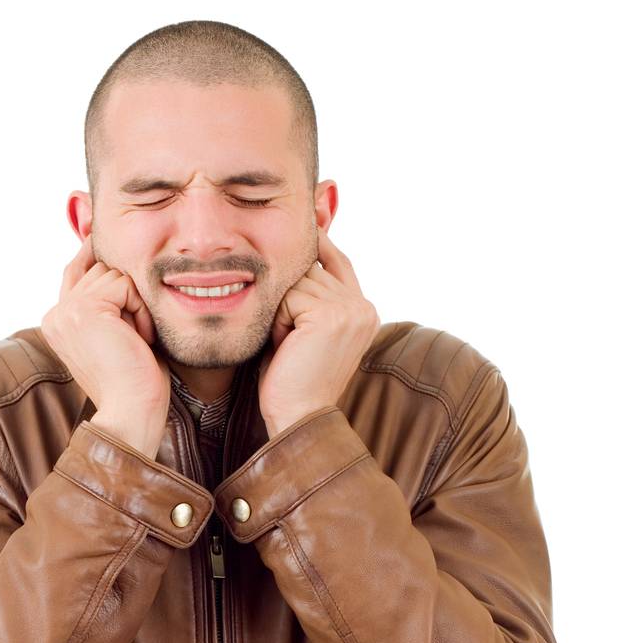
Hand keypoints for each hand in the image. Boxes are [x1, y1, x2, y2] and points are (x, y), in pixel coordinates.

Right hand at [41, 236, 170, 455]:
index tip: (97, 223)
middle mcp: (56, 313)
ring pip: (114, 273)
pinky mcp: (84, 310)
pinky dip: (141, 310)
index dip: (93, 250)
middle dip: (128, 294)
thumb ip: (113, 299)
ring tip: (138, 340)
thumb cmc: (136, 382)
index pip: (78, 269)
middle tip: (137, 335)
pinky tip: (140, 339)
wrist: (131, 414)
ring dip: (137, 305)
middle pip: (101, 267)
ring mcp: (67, 310)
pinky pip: (124, 284)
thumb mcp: (122, 333)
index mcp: (59, 321)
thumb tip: (116, 255)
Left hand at [257, 225, 378, 438]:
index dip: (320, 245)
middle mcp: (363, 306)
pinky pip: (288, 299)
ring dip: (281, 314)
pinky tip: (287, 348)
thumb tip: (303, 248)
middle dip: (289, 301)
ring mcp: (350, 309)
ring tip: (289, 347)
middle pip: (310, 270)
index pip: (339, 261)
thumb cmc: (293, 380)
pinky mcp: (331, 315)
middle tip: (290, 342)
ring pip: (296, 283)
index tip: (308, 224)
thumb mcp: (307, 331)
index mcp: (364, 311)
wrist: (299, 418)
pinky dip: (278, 323)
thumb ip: (312, 295)